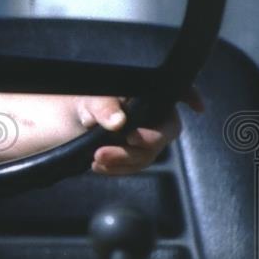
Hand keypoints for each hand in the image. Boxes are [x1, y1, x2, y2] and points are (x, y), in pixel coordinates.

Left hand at [77, 88, 203, 175]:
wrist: (62, 128)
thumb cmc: (80, 105)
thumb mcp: (87, 101)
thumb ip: (103, 107)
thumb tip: (119, 120)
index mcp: (143, 94)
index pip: (173, 91)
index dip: (189, 95)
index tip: (196, 105)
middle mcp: (149, 115)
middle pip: (165, 131)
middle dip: (148, 141)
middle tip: (128, 142)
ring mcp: (143, 136)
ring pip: (148, 153)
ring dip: (125, 159)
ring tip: (99, 157)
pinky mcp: (132, 155)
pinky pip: (134, 166)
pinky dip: (117, 168)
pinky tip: (99, 165)